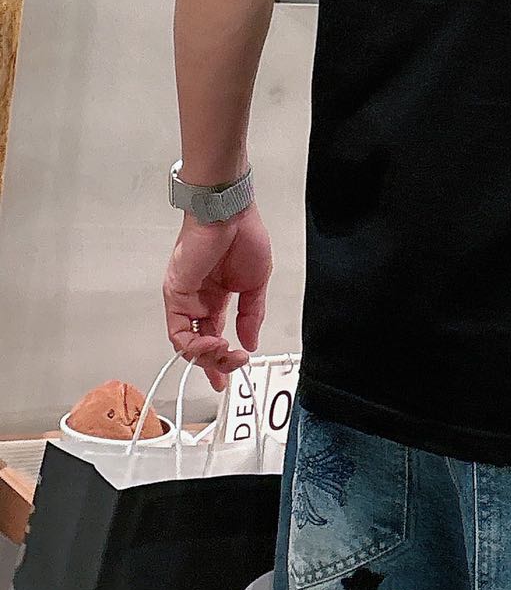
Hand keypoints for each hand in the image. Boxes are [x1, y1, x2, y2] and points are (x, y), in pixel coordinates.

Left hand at [163, 204, 272, 393]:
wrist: (230, 212)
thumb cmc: (243, 236)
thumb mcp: (257, 283)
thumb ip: (252, 315)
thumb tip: (251, 341)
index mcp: (217, 297)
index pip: (214, 336)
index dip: (222, 360)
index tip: (230, 377)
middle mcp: (197, 301)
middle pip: (199, 345)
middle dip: (217, 364)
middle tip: (234, 368)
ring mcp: (185, 299)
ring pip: (186, 343)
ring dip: (206, 357)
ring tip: (226, 356)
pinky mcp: (175, 294)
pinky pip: (178, 330)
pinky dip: (193, 344)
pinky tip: (214, 344)